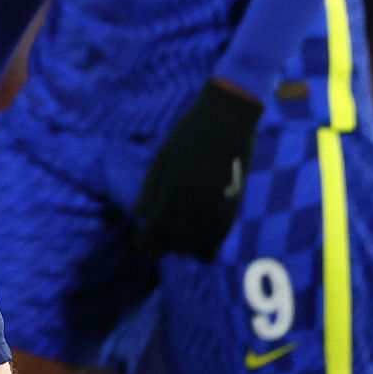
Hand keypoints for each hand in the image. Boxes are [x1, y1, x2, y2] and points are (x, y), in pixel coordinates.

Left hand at [134, 80, 263, 260]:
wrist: (226, 124)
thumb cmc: (188, 137)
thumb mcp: (162, 160)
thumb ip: (150, 189)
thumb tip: (139, 216)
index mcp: (172, 191)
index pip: (157, 230)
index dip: (147, 243)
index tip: (141, 245)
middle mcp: (194, 204)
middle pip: (177, 242)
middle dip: (164, 246)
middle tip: (156, 246)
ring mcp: (216, 207)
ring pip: (200, 245)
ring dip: (187, 249)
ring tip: (177, 246)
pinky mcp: (233, 206)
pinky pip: (220, 236)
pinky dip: (209, 245)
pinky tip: (200, 246)